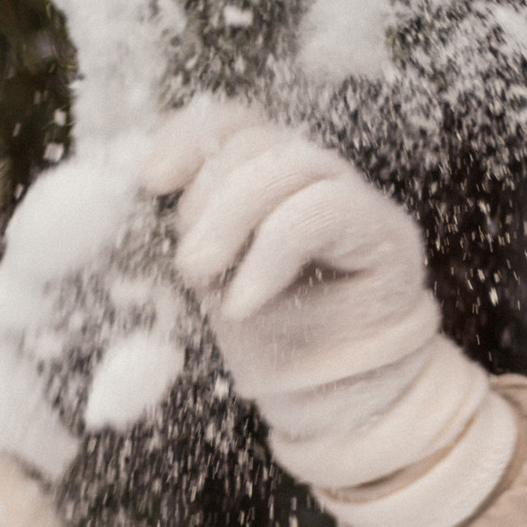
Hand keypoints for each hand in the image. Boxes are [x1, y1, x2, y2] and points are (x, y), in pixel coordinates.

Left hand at [138, 110, 511, 526]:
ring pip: (287, 166)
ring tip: (204, 281)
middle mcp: (317, 175)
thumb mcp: (215, 281)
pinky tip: (246, 302)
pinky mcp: (386, 232)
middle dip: (206, 202)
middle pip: (254, 143)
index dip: (188, 138)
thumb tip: (140, 184)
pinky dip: (271, 254)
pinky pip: (320, 211)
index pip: (233, 124)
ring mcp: (356, 197)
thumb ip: (194, 233)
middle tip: (190, 269)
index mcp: (272, 177)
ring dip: (232, 221)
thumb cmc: (274, 343)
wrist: (338, 403)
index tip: (150, 180)